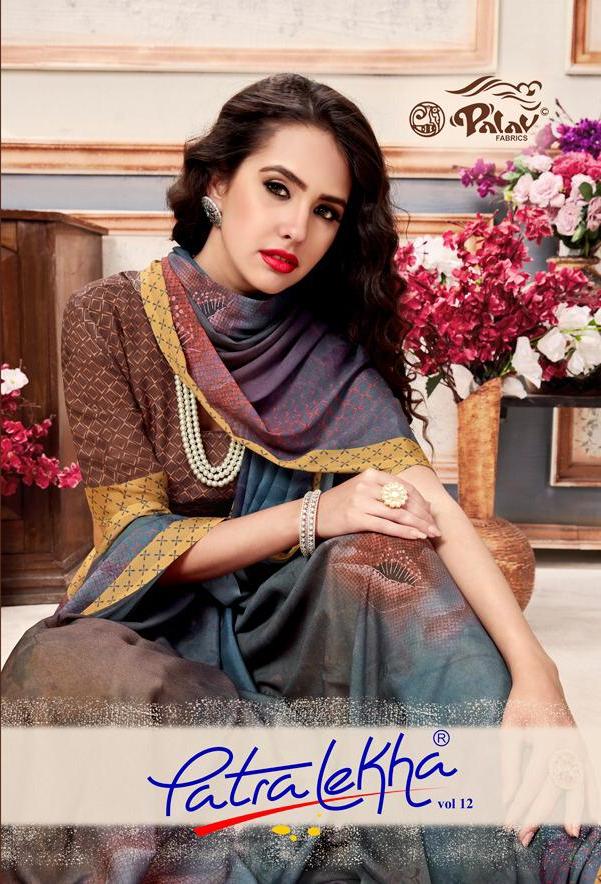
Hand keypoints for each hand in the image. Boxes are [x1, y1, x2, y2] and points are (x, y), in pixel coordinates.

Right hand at [315, 467, 441, 542]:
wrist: (312, 514)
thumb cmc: (341, 504)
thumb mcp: (362, 491)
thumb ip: (385, 493)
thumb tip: (419, 504)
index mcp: (371, 475)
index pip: (405, 487)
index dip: (421, 502)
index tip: (431, 515)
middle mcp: (367, 485)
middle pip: (405, 500)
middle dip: (424, 516)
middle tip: (436, 529)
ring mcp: (361, 500)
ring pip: (399, 513)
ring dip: (419, 525)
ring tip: (431, 534)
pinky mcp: (356, 517)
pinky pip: (387, 525)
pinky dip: (405, 532)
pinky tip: (417, 537)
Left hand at [500, 663, 597, 847]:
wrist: (541, 681)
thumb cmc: (521, 705)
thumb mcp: (509, 730)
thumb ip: (509, 765)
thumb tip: (508, 798)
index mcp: (546, 738)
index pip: (531, 781)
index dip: (520, 805)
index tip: (508, 823)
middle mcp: (566, 744)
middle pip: (554, 787)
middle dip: (540, 814)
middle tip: (525, 836)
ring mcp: (578, 745)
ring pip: (577, 785)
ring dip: (571, 810)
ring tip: (568, 833)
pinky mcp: (582, 746)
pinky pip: (589, 776)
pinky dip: (591, 795)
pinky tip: (591, 814)